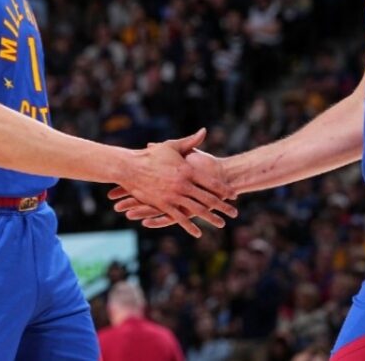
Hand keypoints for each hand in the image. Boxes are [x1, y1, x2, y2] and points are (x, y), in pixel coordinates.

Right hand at [115, 130, 236, 237]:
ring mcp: (173, 196)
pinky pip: (178, 218)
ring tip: (221, 224)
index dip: (224, 189)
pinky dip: (189, 226)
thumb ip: (190, 141)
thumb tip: (204, 131)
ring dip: (210, 218)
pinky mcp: (162, 205)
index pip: (211, 182)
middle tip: (235, 213)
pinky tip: (197, 233)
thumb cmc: (151, 155)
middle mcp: (183, 185)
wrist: (129, 167)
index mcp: (187, 170)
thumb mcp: (172, 146)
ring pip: (196, 210)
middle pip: (207, 198)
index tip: (234, 195)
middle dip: (222, 207)